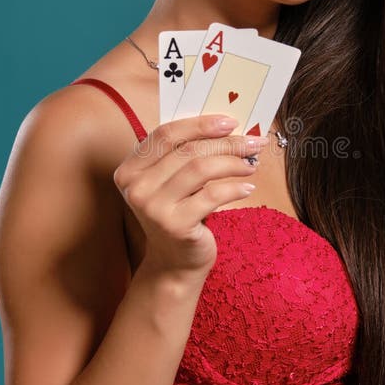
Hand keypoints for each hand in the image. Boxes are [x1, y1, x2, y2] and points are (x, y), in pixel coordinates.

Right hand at [113, 114, 268, 286]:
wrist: (174, 263)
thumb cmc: (179, 214)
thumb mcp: (173, 183)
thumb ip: (184, 156)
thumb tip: (226, 128)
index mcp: (130, 169)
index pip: (165, 134)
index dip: (199, 124)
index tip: (230, 121)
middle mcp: (136, 187)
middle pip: (187, 150)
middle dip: (226, 142)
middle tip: (253, 143)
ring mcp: (153, 207)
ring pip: (200, 169)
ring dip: (233, 163)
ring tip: (251, 165)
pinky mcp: (174, 225)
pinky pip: (211, 196)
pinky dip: (234, 188)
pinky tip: (247, 188)